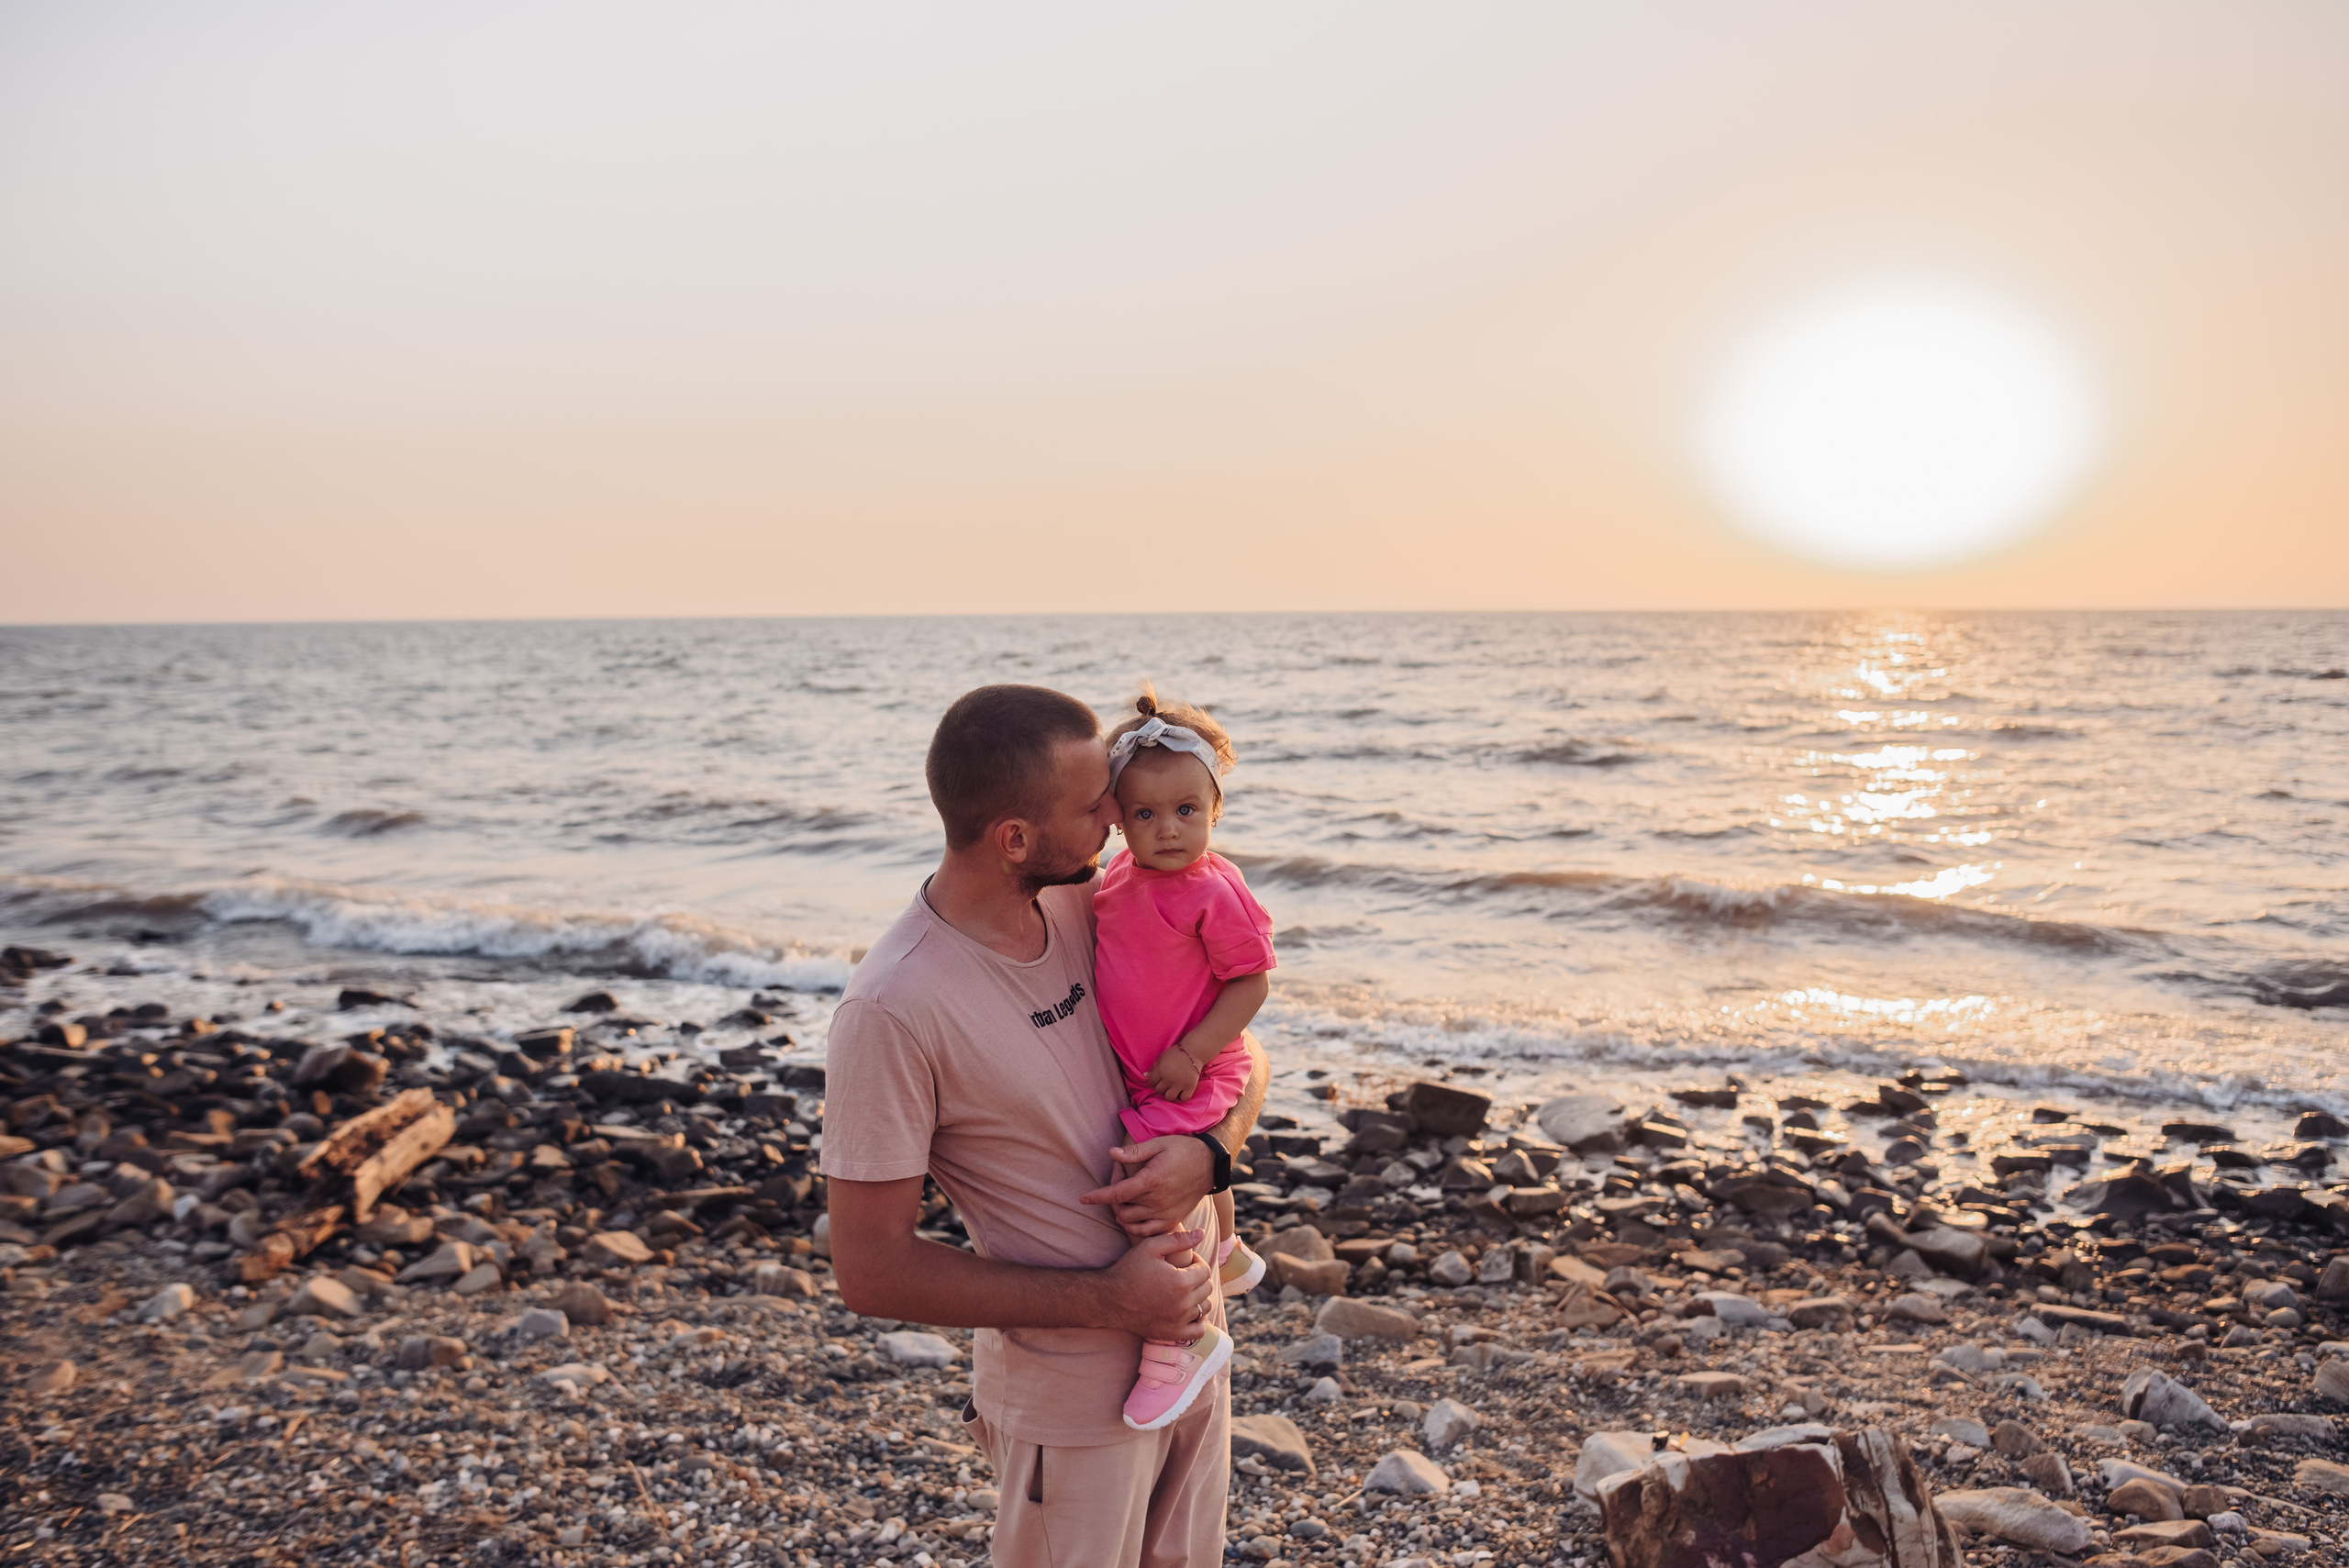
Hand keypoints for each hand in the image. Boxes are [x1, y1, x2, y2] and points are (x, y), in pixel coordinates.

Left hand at [1080, 1133, 1214, 1236]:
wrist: (1211, 1165)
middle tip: (1115, 1184)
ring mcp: (1166, 1213)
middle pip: (1121, 1210)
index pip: (1117, 1193)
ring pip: (1132, 1222)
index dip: (1098, 1197)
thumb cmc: (1184, 1150)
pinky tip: (1132, 1217)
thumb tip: (1111, 1153)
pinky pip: (1148, 1231)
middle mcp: (1157, 1200)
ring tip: (1122, 1200)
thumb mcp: (1159, 1144)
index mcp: (1152, 1180)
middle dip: (1111, 1200)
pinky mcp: (1173, 1220)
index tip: (1083, 1199)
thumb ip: (1134, 1152)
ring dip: (1121, 1214)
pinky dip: (1135, 1227)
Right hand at [1100, 1228, 1213, 1340]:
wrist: (1110, 1299)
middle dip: (1198, 1278)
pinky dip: (1199, 1320)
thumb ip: (1178, 1239)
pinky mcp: (1173, 1334)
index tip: (1185, 1262)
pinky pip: (1199, 1330)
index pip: (1205, 1270)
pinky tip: (1188, 1310)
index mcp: (1180, 1282)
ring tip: (1184, 1290)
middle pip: (1206, 1288)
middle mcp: (1182, 1304)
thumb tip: (1201, 1233)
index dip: (1196, 1262)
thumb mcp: (1150, 1247)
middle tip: (1182, 1274)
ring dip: (1199, 1297)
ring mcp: (1178, 1321)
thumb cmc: (1129, 1270)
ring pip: (1205, 1307)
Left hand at [1145, 1043, 1202, 1102]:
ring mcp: (1179, 1084)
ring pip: (1169, 1097)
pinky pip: (1184, 1098)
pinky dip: (1182, 1097)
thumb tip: (1144, 1076)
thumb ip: (1153, 1067)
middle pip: (1159, 1090)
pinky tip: (1182, 1091)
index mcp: (1160, 1071)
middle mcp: (1169, 1079)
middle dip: (1161, 1087)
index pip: (1151, 1083)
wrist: (1193, 1051)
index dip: (1153, 1082)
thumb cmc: (1176, 1054)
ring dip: (1170, 1094)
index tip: (1158, 1080)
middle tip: (1167, 1083)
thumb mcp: (1162, 1057)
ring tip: (1173, 1089)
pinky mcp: (1190, 1087)